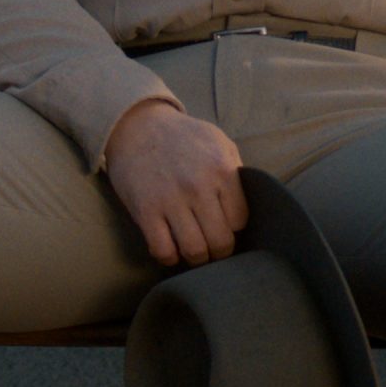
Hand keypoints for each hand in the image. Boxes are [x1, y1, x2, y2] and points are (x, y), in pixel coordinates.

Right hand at [104, 99, 247, 266]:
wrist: (138, 126)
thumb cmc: (184, 137)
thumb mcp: (219, 142)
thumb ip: (235, 172)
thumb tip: (247, 204)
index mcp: (221, 169)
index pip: (240, 220)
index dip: (234, 226)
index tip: (226, 224)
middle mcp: (198, 187)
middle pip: (220, 241)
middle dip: (221, 252)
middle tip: (216, 249)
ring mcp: (170, 200)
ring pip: (194, 251)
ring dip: (198, 259)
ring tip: (197, 253)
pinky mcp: (145, 211)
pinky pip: (163, 250)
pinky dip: (170, 257)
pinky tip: (172, 248)